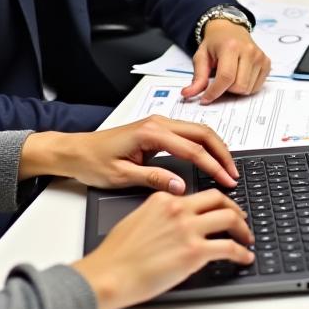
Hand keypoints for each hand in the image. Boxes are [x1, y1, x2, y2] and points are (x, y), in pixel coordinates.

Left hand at [19, 116, 238, 192]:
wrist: (74, 151)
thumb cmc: (92, 162)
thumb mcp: (121, 176)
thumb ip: (153, 179)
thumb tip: (180, 185)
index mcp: (150, 133)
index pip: (192, 149)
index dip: (213, 166)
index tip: (226, 180)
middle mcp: (158, 123)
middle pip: (203, 133)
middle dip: (222, 154)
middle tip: (233, 174)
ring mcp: (159, 124)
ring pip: (198, 132)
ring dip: (216, 148)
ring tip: (226, 169)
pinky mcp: (157, 129)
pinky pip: (189, 134)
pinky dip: (204, 145)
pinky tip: (210, 159)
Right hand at [70, 189, 254, 308]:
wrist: (110, 275)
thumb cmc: (116, 256)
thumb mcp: (136, 220)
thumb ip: (159, 216)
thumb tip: (172, 224)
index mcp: (163, 200)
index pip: (198, 195)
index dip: (215, 202)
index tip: (222, 209)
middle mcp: (178, 210)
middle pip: (219, 200)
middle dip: (235, 209)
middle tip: (241, 220)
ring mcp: (188, 229)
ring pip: (230, 219)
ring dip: (243, 230)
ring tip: (246, 239)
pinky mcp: (195, 252)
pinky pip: (229, 248)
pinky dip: (242, 253)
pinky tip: (244, 258)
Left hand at [185, 19, 267, 102]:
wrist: (230, 30)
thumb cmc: (215, 44)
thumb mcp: (201, 57)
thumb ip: (197, 77)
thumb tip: (187, 94)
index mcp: (230, 46)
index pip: (225, 77)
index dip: (215, 92)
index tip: (205, 99)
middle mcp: (248, 51)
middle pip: (239, 86)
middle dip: (226, 90)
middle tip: (219, 83)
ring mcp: (260, 57)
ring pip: (248, 89)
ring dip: (236, 89)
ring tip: (230, 78)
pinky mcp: (266, 62)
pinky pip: (257, 87)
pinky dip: (246, 87)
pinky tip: (240, 77)